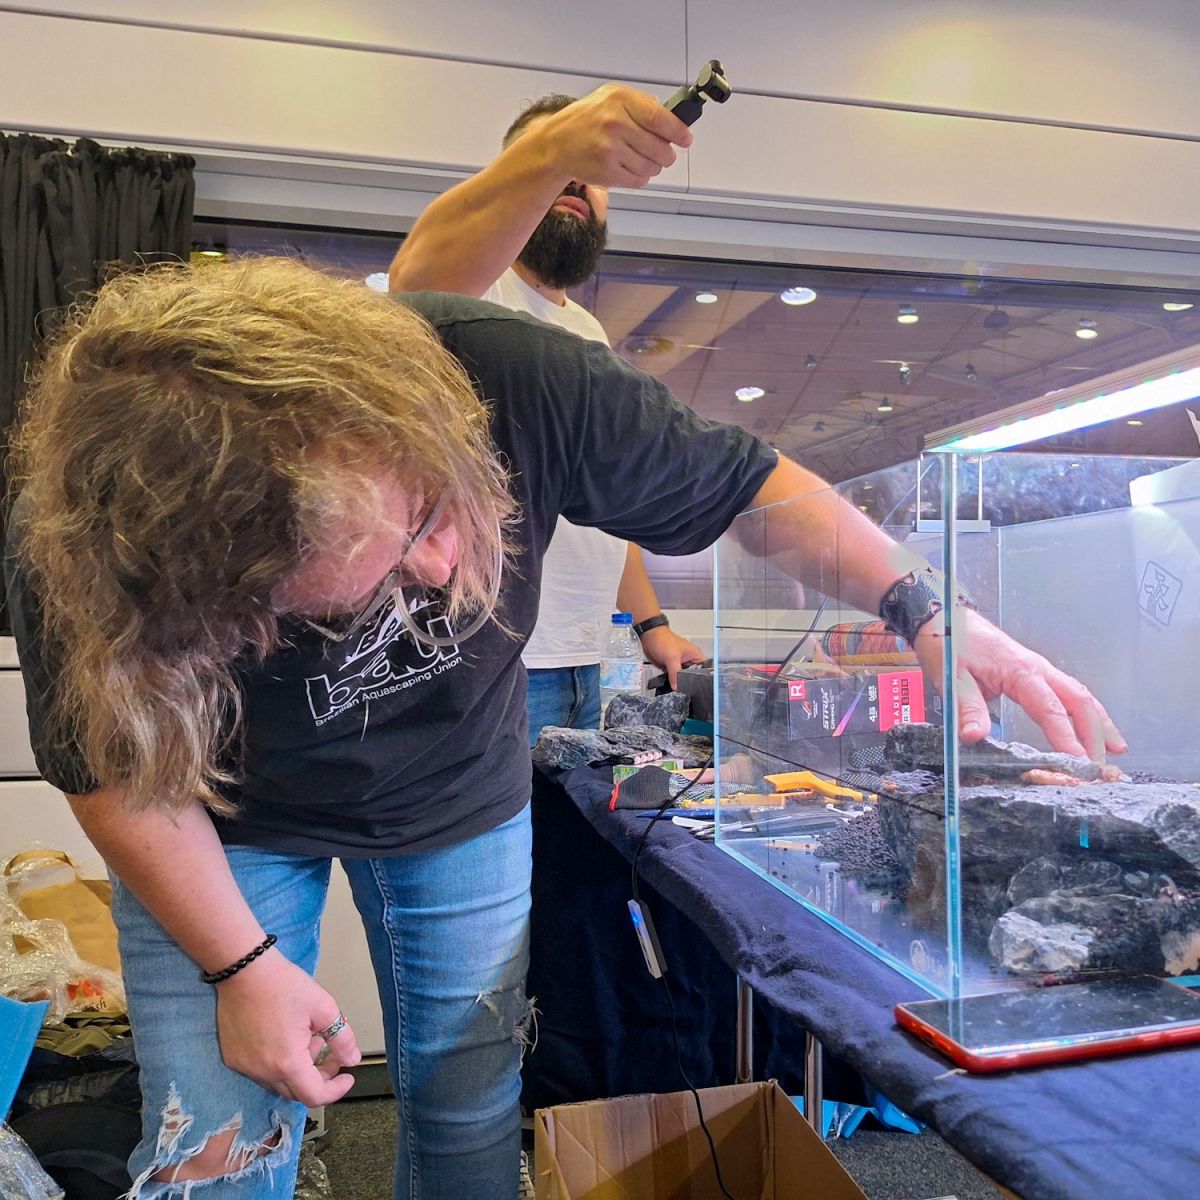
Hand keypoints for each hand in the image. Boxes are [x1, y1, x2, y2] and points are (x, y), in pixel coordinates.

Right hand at [215, 949, 361, 1105]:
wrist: (243, 969)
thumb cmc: (284, 986)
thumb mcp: (323, 1008)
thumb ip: (341, 1038)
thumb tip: (352, 1059)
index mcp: (287, 1063)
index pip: (314, 1095)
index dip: (335, 1090)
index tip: (348, 1076)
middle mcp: (262, 1072)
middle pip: (296, 1091)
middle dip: (319, 1078)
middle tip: (332, 1057)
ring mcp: (244, 1067)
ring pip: (278, 1081)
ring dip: (298, 1069)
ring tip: (309, 1039)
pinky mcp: (232, 1057)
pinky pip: (260, 1071)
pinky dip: (278, 1063)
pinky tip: (286, 1038)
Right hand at [538, 84, 692, 188]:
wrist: (556, 143)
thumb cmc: (586, 120)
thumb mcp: (610, 97)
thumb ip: (641, 104)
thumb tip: (671, 118)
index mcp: (619, 101)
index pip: (659, 119)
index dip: (678, 132)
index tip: (686, 139)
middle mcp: (615, 124)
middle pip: (660, 147)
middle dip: (667, 154)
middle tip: (663, 153)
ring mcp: (610, 150)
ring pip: (651, 166)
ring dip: (653, 166)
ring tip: (640, 159)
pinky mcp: (607, 172)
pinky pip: (639, 180)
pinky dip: (640, 177)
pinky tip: (631, 168)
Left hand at [639, 626, 705, 689]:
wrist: (649, 637)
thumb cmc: (662, 639)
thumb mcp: (672, 658)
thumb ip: (675, 674)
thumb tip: (677, 687)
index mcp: (695, 655)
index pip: (702, 671)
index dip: (697, 680)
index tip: (690, 686)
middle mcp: (689, 660)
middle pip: (691, 677)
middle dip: (685, 682)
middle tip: (680, 686)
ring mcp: (680, 664)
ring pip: (681, 678)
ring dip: (677, 681)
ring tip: (672, 682)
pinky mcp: (671, 667)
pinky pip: (673, 677)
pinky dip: (670, 680)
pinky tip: (668, 681)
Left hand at [912, 607, 1125, 760]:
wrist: (945, 618)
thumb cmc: (950, 645)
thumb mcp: (952, 678)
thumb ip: (967, 707)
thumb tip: (975, 737)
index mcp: (1020, 671)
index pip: (1051, 709)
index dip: (1067, 738)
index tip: (1078, 764)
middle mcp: (1038, 669)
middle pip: (1078, 701)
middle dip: (1094, 734)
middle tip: (1099, 767)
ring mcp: (1040, 669)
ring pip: (1080, 695)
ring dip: (1099, 722)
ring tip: (1116, 750)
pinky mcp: (1036, 671)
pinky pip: (1069, 691)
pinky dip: (1088, 711)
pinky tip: (1097, 727)